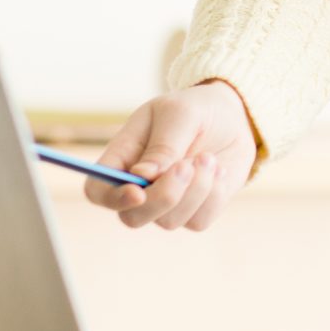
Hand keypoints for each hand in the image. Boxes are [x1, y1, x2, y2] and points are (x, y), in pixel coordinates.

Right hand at [84, 81, 258, 231]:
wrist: (232, 117)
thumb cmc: (196, 109)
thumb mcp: (179, 114)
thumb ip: (162, 145)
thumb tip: (143, 176)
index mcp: (122, 158)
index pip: (97, 191)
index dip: (111, 198)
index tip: (138, 192)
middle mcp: (139, 187)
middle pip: (132, 217)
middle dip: (163, 197)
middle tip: (188, 165)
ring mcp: (166, 204)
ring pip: (169, 221)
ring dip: (195, 189)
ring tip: (208, 157)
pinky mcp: (194, 212)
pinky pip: (199, 221)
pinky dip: (213, 195)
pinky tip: (218, 170)